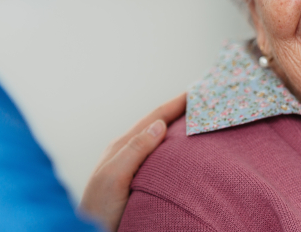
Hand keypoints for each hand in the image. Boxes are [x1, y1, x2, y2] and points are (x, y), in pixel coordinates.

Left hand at [79, 93, 185, 231]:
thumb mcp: (114, 177)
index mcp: (121, 147)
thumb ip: (134, 150)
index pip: (153, 119)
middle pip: (156, 125)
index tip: (197, 91)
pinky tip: (180, 152)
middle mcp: (126, 153)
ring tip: (194, 120)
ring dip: (175, 128)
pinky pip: (158, 157)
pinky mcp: (135, 181)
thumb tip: (159, 125)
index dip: (175, 104)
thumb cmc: (99, 210)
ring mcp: (130, 167)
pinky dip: (171, 147)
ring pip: (157, 140)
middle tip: (201, 101)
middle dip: (178, 112)